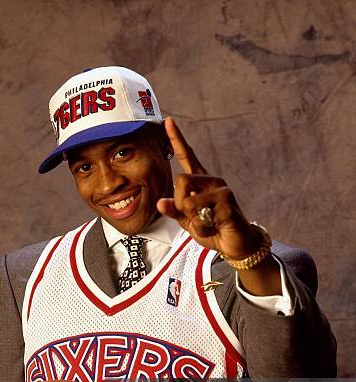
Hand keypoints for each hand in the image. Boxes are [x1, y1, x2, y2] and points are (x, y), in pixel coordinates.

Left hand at [157, 117, 281, 296]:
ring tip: (206, 224)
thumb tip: (160, 202)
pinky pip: (200, 214)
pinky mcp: (227, 202)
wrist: (236, 245)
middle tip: (193, 217)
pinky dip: (202, 227)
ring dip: (191, 219)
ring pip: (188, 198)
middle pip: (180, 181)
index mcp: (201, 182)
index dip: (177, 139)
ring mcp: (221, 190)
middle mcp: (212, 181)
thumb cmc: (214, 230)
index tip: (168, 121)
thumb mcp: (188, 222)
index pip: (188, 157)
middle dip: (179, 204)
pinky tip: (214, 228)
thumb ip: (174, 211)